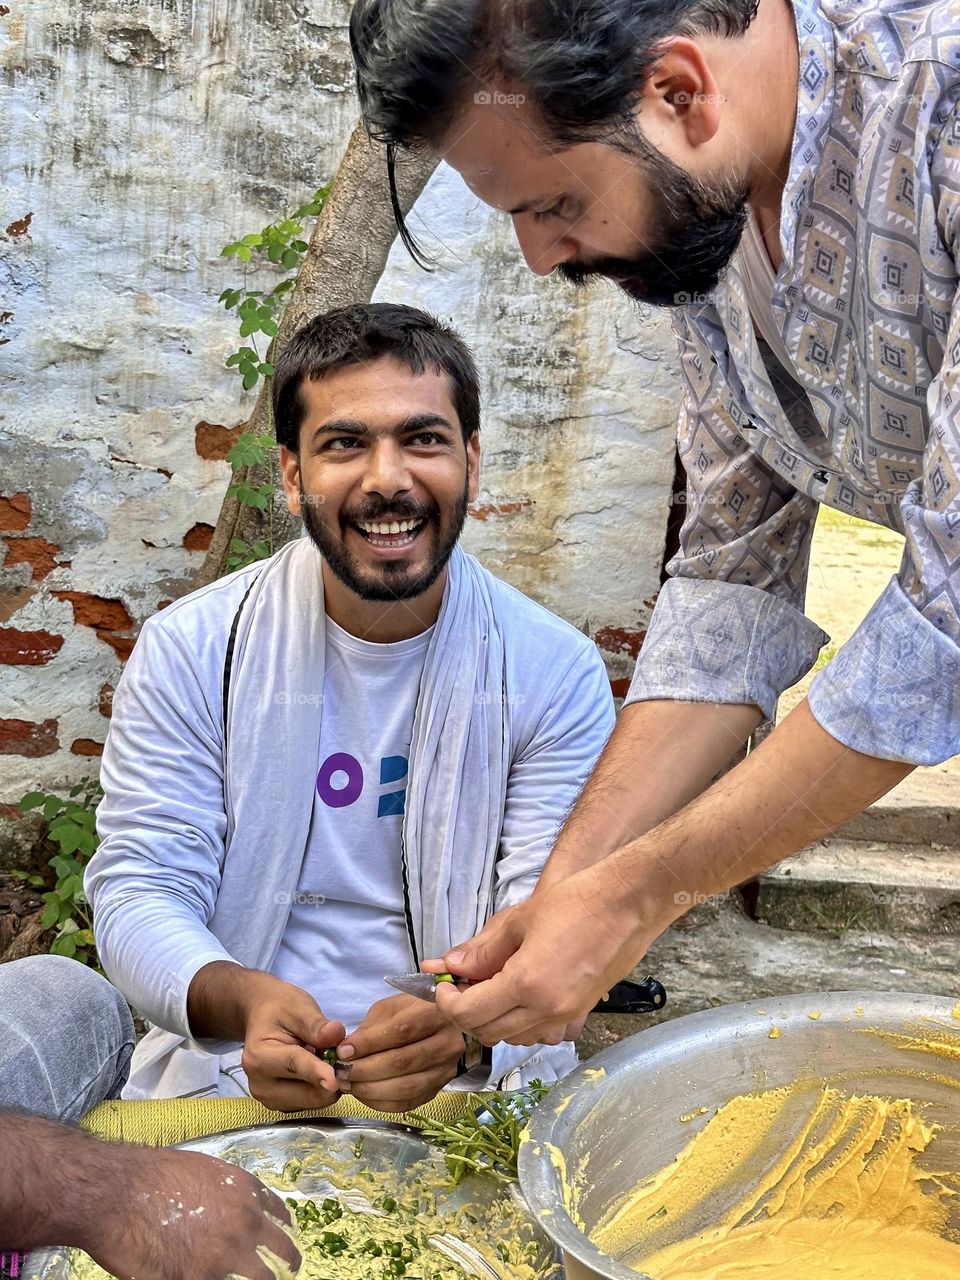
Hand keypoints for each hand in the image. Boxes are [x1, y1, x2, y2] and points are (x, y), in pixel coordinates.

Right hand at [88, 1146, 300, 1279]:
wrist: (121, 1193)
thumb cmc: (153, 1177)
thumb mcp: (205, 1171)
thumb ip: (229, 1194)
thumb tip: (234, 1213)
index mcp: (247, 1193)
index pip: (282, 1218)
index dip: (284, 1233)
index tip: (284, 1243)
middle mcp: (245, 1223)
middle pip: (284, 1255)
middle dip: (287, 1266)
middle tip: (285, 1274)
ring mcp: (225, 1256)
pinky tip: (208, 1278)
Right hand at [240, 973, 345, 1111]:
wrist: (262, 1017)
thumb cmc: (280, 1009)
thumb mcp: (298, 1007)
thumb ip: (316, 1024)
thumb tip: (336, 1034)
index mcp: (259, 1057)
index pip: (294, 1065)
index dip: (317, 1072)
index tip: (334, 1079)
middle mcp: (260, 1085)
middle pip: (307, 1092)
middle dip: (331, 1076)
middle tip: (341, 1053)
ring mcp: (270, 1099)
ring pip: (314, 1100)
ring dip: (328, 1082)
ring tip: (324, 1055)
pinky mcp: (282, 1105)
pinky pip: (313, 1102)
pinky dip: (322, 1087)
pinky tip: (319, 1068)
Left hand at [339, 994, 465, 1112]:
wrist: (446, 1030)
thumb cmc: (413, 1012)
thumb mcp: (392, 1008)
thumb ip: (371, 1028)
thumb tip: (346, 1051)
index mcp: (436, 1013)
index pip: (401, 1031)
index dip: (370, 1043)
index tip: (343, 1050)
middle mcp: (447, 1043)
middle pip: (403, 1062)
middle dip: (365, 1069)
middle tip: (340, 1071)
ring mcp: (445, 1070)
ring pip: (405, 1087)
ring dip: (370, 1089)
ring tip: (347, 1084)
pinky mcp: (438, 1089)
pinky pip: (408, 1103)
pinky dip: (381, 1102)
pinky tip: (363, 1094)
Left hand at [429, 863, 652, 1045]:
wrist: (628, 903)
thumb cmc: (575, 902)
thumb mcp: (520, 920)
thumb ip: (483, 949)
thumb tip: (450, 963)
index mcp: (526, 984)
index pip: (469, 1013)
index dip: (447, 1001)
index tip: (443, 984)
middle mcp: (546, 1009)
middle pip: (488, 1033)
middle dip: (465, 1013)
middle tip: (460, 987)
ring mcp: (566, 1015)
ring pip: (514, 1039)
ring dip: (493, 1021)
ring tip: (489, 989)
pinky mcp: (582, 1013)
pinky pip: (541, 1033)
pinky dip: (522, 1024)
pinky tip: (520, 999)